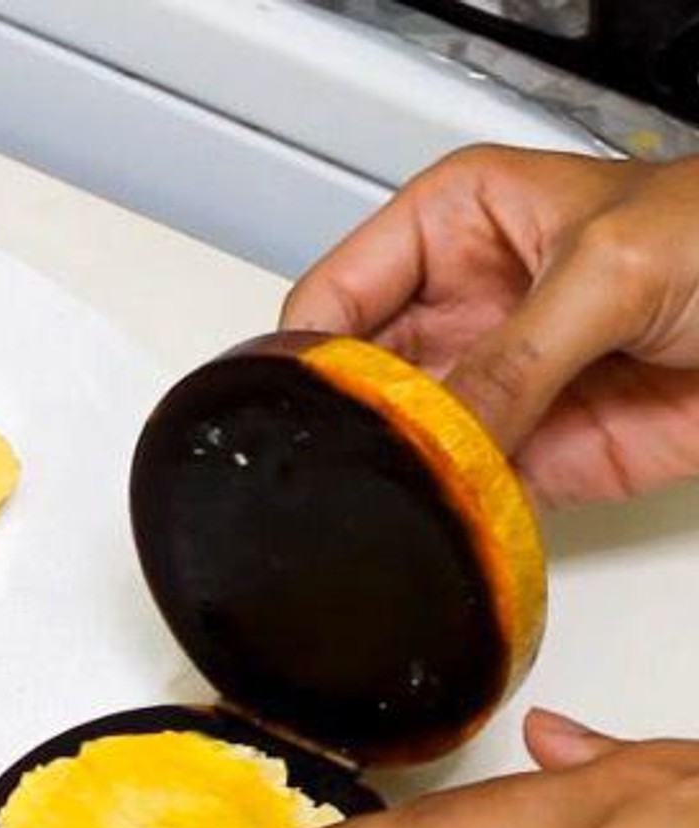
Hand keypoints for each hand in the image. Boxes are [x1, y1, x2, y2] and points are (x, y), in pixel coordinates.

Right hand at [280, 147, 698, 506]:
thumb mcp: (608, 272)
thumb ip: (509, 355)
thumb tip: (433, 431)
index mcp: (451, 227)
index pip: (333, 295)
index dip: (310, 354)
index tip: (308, 408)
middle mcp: (459, 308)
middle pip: (360, 379)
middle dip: (354, 421)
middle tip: (355, 458)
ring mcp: (491, 385)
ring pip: (408, 441)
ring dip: (403, 470)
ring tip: (402, 488)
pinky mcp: (531, 452)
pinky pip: (466, 488)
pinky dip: (453, 507)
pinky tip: (448, 510)